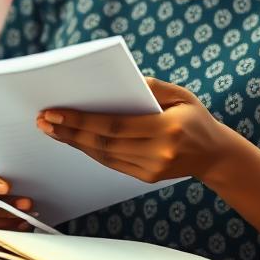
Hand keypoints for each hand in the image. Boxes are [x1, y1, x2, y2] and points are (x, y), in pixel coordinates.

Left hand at [36, 77, 232, 184]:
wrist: (215, 154)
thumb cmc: (196, 117)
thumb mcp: (182, 94)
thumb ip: (153, 87)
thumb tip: (122, 81)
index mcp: (168, 129)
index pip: (115, 125)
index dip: (82, 120)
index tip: (55, 112)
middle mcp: (158, 153)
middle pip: (104, 143)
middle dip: (70, 131)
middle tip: (44, 120)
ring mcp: (151, 169)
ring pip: (104, 156)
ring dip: (75, 142)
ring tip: (52, 130)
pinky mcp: (146, 178)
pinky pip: (111, 163)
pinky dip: (91, 151)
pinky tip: (75, 140)